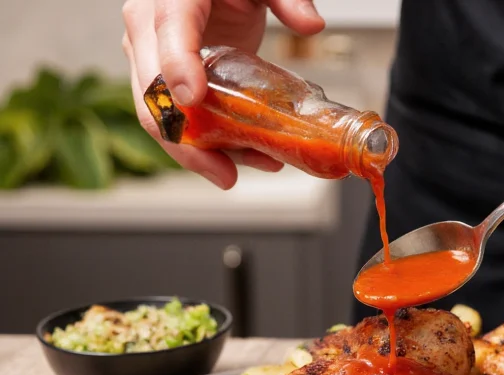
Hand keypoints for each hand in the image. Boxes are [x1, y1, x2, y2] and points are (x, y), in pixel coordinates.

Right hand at [122, 0, 324, 188]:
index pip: (167, 29)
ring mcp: (150, 57)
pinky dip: (205, 143)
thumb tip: (311, 25)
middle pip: (151, 91)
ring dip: (197, 152)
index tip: (196, 97)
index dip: (177, 64)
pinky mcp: (163, 80)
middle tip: (223, 172)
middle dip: (186, 140)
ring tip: (234, 174)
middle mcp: (148, 27)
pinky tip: (238, 158)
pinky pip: (175, 119)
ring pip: (159, 116)